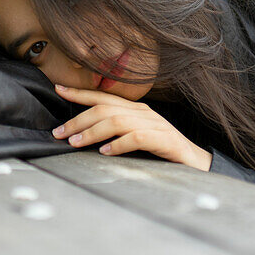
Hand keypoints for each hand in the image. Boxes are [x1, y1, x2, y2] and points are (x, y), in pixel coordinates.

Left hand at [52, 84, 211, 170]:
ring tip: (76, 143)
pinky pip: (138, 137)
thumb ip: (116, 132)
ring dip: (93, 131)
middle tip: (59, 133)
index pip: (104, 96)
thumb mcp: (136, 138)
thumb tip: (84, 135)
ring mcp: (155, 125)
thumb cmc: (162, 153)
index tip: (58, 89)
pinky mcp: (164, 140)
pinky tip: (106, 152)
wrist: (197, 165)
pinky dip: (119, 144)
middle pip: (105, 108)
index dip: (80, 93)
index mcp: (136, 110)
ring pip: (117, 120)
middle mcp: (144, 113)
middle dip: (78, 119)